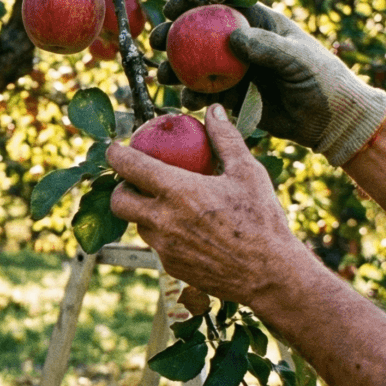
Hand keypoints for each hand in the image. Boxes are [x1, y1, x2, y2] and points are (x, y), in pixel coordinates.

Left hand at [108, 103, 317, 304]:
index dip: (116, 155)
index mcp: (178, 192)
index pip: (130, 167)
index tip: (115, 149)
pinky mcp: (171, 266)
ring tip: (170, 204)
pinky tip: (188, 229)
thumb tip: (213, 110)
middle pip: (118, 202)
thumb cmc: (262, 220)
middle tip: (138, 181)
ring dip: (146, 212)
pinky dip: (165, 233)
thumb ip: (225, 139)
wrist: (270, 275)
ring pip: (139, 225)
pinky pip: (158, 245)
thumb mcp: (247, 172)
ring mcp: (164, 247)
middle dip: (121, 188)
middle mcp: (163, 221)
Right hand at [149, 0, 385, 166]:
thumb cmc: (323, 80)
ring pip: (198, 66)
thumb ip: (266, 47)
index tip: (173, 6)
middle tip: (157, 41)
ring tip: (163, 76)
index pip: (223, 6)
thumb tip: (233, 36)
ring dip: (177, 69)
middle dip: (175, 36)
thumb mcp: (297, 59)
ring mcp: (238, 72)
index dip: (195, 2)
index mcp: (261, 25)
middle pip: (201, 35)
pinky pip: (207, 95)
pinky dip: (192, 97)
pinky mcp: (235, 98)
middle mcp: (244, 45)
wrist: (332, 120)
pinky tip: (186, 101)